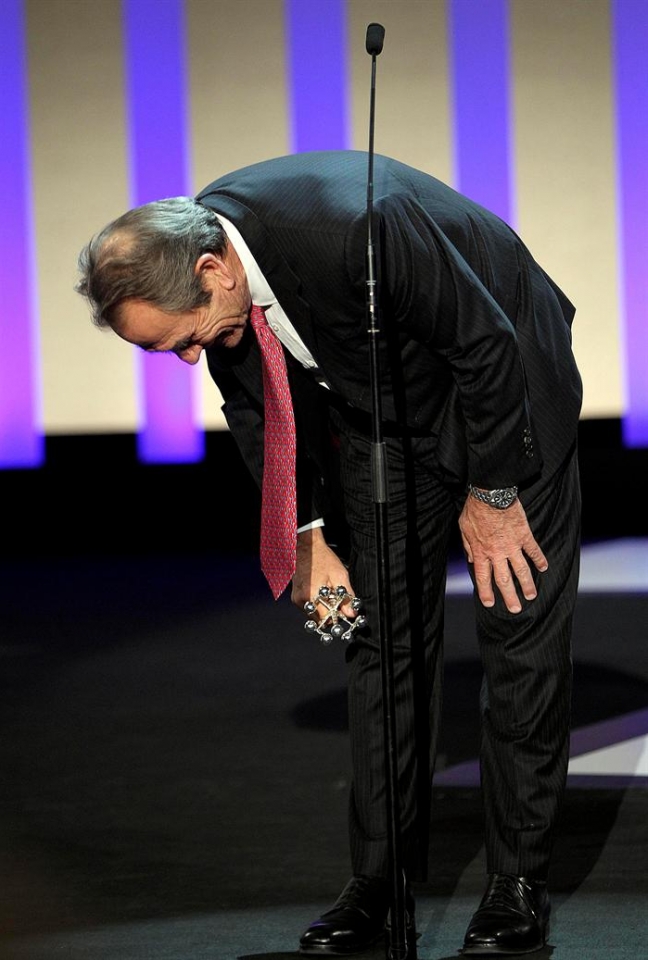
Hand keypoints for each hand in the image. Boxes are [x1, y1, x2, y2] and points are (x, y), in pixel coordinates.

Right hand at [291, 527, 355, 619]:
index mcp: (312, 594)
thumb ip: (346, 597)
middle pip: (319, 619)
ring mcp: (297, 599)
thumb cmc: (322, 558)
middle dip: (329, 613)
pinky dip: (316, 604)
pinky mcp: (295, 597)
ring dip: (322, 609)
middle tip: (336, 601)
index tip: (342, 611)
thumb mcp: (340, 575)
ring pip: (313, 615)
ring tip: (328, 594)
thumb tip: (351, 613)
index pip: (325, 619)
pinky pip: (308, 608)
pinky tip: (320, 593)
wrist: (307, 548)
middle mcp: (302, 599)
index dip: (336, 616)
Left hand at [458, 496, 547, 613]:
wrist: (491, 494)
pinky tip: (544, 568)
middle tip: (515, 609)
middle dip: (509, 596)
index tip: (489, 603)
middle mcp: (497, 552)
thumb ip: (468, 545)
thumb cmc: (475, 509)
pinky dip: (540, 559)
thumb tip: (470, 559)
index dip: (486, 591)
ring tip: (532, 596)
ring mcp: (512, 545)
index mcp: (481, 551)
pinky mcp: (524, 535)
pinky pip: (534, 550)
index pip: (483, 577)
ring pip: (521, 570)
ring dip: (527, 584)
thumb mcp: (464, 528)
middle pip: (504, 579)